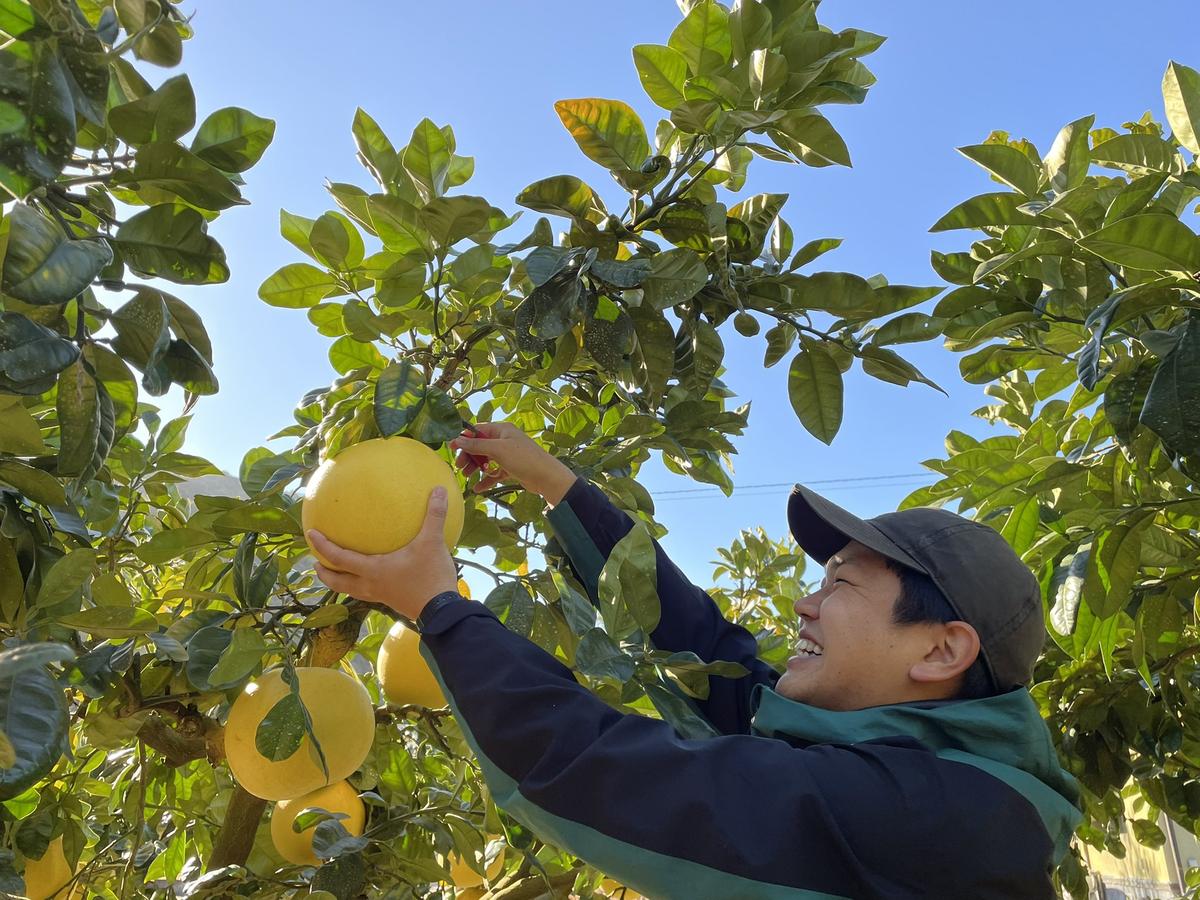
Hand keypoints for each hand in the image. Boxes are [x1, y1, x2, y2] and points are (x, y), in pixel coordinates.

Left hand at [307, 486, 458, 620]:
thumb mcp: (433, 543)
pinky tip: (370, 575)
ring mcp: (380, 595)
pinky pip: (366, 592)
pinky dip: (359, 584)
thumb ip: (434, 516)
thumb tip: (439, 490)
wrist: (441, 611)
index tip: (310, 534)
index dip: (323, 546)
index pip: (339, 558)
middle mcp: (371, 585)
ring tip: (335, 571)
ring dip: (339, 581)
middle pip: (337, 582)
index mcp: (373, 570)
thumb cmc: (431, 576)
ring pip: (350, 590)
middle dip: (324, 572)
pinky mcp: (390, 601)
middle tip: (315, 562)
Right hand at [450, 422, 575, 503]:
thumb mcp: (498, 450)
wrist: (546, 477)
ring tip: (467, 477)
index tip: (452, 448)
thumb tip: (457, 439)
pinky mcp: (510, 468)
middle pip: (480, 446)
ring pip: (486, 459)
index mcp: (501, 430)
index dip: (464, 438)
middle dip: (469, 455)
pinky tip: (477, 489)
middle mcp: (504, 440)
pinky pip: (494, 472)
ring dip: (476, 467)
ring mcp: (507, 455)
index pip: (478, 430)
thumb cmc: (524, 458)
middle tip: (460, 467)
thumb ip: (477, 445)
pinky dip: (486, 478)